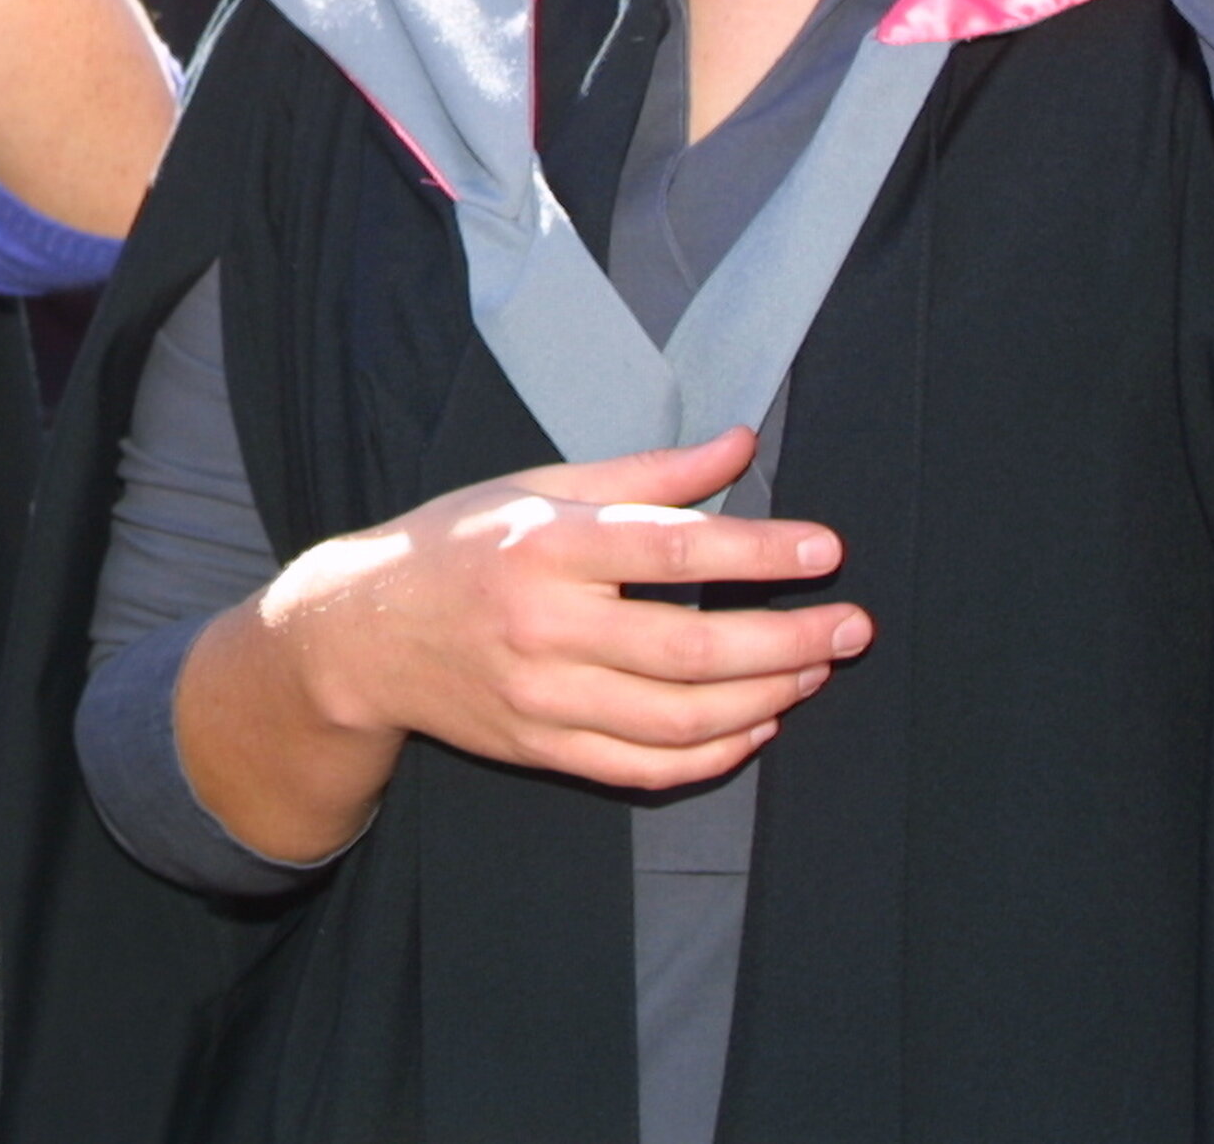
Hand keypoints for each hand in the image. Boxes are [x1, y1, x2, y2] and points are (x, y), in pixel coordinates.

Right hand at [263, 429, 866, 790]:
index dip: (759, 551)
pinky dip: (713, 754)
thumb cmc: (458, 545)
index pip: (671, 551)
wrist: (362, 635)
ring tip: (814, 671)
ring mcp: (542, 699)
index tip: (826, 549)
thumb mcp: (540, 487)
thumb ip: (648, 475)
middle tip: (851, 627)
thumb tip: (742, 444)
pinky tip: (757, 725)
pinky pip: (646, 769)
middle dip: (788, 641)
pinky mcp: (542, 751)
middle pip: (691, 650)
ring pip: (679, 719)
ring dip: (765, 699)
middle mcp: (544, 627)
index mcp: (546, 547)